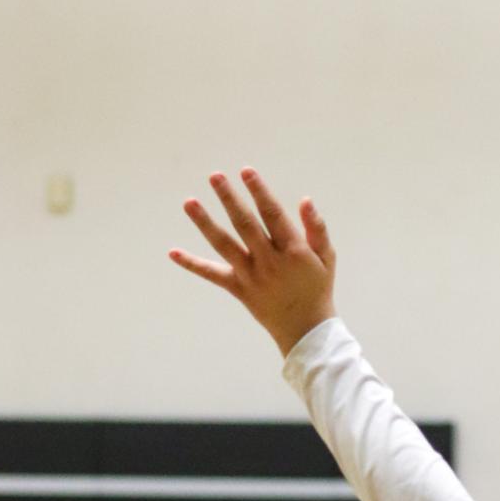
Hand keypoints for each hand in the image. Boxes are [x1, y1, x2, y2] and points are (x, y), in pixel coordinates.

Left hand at [169, 168, 335, 355]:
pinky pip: (212, 275)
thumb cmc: (317, 286)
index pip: (273, 214)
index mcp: (293, 250)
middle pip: (244, 224)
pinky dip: (192, 265)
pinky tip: (173, 253)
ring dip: (205, 222)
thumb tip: (305, 200)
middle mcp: (269, 261)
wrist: (305, 329)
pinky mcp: (238, 289)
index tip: (246, 171)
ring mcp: (251, 276)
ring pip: (224, 244)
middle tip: (215, 176)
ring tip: (189, 202)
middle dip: (229, 198)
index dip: (259, 191)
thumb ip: (317, 228)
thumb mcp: (326, 256)